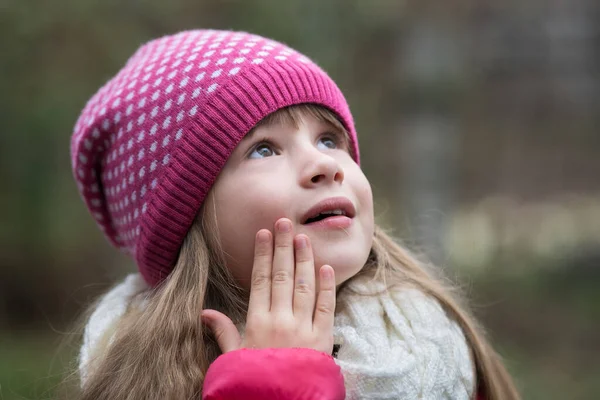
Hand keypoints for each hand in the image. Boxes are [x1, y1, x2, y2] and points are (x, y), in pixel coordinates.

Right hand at [201, 218, 335, 354]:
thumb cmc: (255, 381)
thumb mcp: (234, 358)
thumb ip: (223, 332)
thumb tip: (205, 312)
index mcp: (257, 322)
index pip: (260, 279)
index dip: (262, 254)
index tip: (264, 233)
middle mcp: (281, 320)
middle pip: (282, 275)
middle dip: (283, 246)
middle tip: (284, 222)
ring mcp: (304, 327)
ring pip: (304, 285)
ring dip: (304, 259)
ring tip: (303, 237)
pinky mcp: (323, 338)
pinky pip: (326, 306)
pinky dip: (326, 286)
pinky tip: (325, 267)